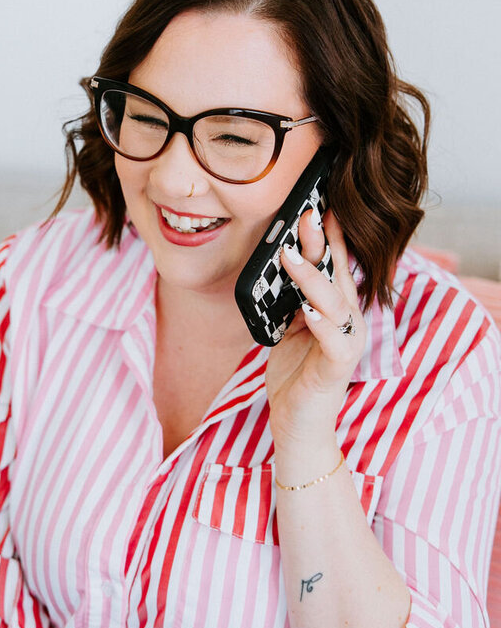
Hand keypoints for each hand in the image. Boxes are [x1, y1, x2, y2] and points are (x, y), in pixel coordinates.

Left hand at [265, 209, 365, 455]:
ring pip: (335, 302)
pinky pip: (334, 341)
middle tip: (306, 213)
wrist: (298, 425)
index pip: (335, 264)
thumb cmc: (294, 374)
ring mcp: (346, 344)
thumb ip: (289, 297)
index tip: (317, 202)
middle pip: (337, 274)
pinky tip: (307, 311)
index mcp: (337, 309)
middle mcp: (349, 322)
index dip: (329, 234)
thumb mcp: (288, 326)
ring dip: (312, 278)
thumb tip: (277, 261)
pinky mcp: (338, 368)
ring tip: (290, 256)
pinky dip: (321, 323)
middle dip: (323, 243)